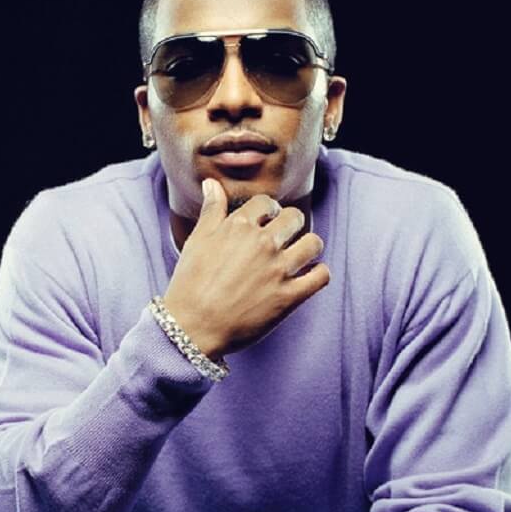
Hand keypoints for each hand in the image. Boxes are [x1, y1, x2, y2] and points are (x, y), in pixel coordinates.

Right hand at [162, 179, 328, 361]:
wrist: (191, 327)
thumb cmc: (189, 284)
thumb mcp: (196, 241)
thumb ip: (211, 210)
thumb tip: (212, 184)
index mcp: (240, 226)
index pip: (266, 203)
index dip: (267, 211)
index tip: (265, 221)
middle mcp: (263, 243)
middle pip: (294, 218)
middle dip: (290, 224)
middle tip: (283, 237)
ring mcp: (278, 270)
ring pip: (313, 243)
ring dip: (309, 246)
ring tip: (300, 255)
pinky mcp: (289, 297)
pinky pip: (321, 276)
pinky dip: (319, 274)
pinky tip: (309, 276)